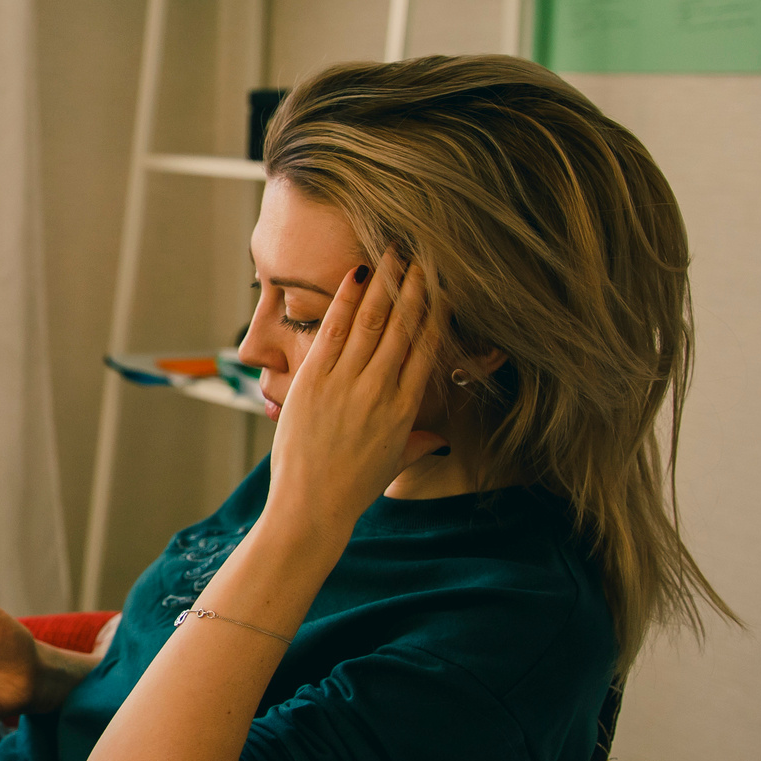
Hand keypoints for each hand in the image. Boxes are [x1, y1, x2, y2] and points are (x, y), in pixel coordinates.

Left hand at [268, 250, 441, 544]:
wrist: (312, 508)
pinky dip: (344, 300)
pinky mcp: (314, 382)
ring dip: (385, 284)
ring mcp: (347, 384)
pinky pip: (333, 331)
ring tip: (396, 253)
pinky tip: (355, 274)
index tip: (447, 286)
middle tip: (426, 254)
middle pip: (404, 328)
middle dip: (416, 288)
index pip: (428, 349)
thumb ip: (419, 443)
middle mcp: (381, 391)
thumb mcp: (395, 463)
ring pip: (373, 322)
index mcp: (406, 409)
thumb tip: (441, 439)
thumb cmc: (352, 489)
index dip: (439, 313)